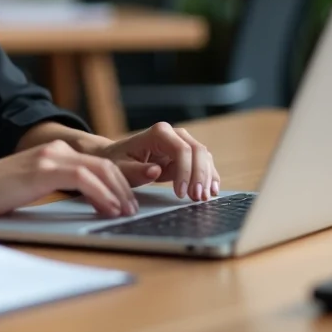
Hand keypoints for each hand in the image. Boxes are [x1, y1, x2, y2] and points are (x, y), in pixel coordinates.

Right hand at [0, 140, 139, 218]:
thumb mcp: (32, 186)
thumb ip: (55, 185)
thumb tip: (84, 202)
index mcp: (54, 152)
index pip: (99, 164)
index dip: (118, 182)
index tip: (127, 202)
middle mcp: (55, 150)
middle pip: (106, 165)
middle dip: (125, 188)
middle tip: (132, 209)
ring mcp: (50, 158)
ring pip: (101, 170)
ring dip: (118, 193)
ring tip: (124, 212)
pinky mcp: (44, 170)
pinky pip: (85, 180)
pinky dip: (102, 195)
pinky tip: (108, 209)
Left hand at [93, 122, 219, 201]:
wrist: (119, 157)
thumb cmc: (119, 161)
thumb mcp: (121, 168)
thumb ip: (136, 171)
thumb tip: (155, 171)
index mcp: (158, 133)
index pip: (181, 150)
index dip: (185, 171)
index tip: (181, 193)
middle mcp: (174, 134)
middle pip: (197, 151)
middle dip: (200, 175)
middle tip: (197, 198)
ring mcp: (183, 142)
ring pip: (204, 156)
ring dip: (207, 177)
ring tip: (203, 198)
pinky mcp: (187, 154)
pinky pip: (204, 163)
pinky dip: (209, 176)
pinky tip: (212, 190)